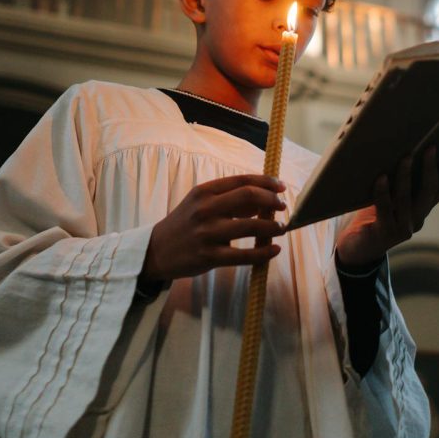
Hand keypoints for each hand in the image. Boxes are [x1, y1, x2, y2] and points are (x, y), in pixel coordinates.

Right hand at [141, 174, 286, 281]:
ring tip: (281, 228)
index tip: (281, 187)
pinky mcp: (210, 257)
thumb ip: (227, 200)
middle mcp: (205, 209)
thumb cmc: (184, 224)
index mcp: (204, 192)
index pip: (242, 181)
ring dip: (272, 226)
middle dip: (271, 200)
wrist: (156, 251)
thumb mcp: (199, 204)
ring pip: (250, 226)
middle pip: (248, 196)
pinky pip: (244, 255)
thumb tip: (262, 201)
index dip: (266, 182)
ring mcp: (207, 233)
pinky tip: (274, 250)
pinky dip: (263, 253)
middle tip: (282, 207)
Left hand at [335, 147, 438, 267]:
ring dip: (406, 176)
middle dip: (430, 168)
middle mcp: (416, 220)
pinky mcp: (385, 233)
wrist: (357, 249)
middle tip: (429, 148)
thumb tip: (400, 151)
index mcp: (421, 210)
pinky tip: (381, 178)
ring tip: (405, 157)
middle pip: (430, 193)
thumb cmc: (372, 217)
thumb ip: (398, 184)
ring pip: (407, 199)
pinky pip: (385, 209)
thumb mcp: (390, 199)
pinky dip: (383, 192)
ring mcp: (402, 228)